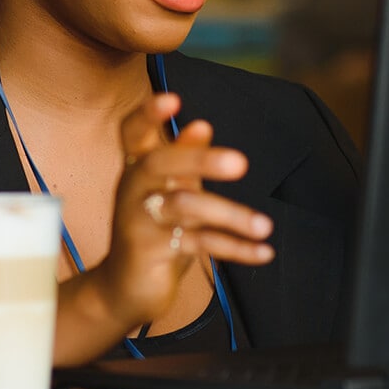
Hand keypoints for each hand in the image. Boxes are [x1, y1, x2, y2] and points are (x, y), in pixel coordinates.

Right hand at [91, 93, 273, 330]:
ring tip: (265, 225)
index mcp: (136, 169)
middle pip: (160, 164)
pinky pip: (200, 245)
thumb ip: (185, 159)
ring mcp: (139, 222)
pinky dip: (235, 249)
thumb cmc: (151, 231)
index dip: (147, 115)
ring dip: (231, 215)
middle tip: (242, 162)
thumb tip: (202, 125)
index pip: (132, 134)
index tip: (171, 98)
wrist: (123, 290)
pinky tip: (264, 252)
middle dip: (200, 160)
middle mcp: (132, 190)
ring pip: (185, 208)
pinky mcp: (152, 253)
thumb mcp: (168, 191)